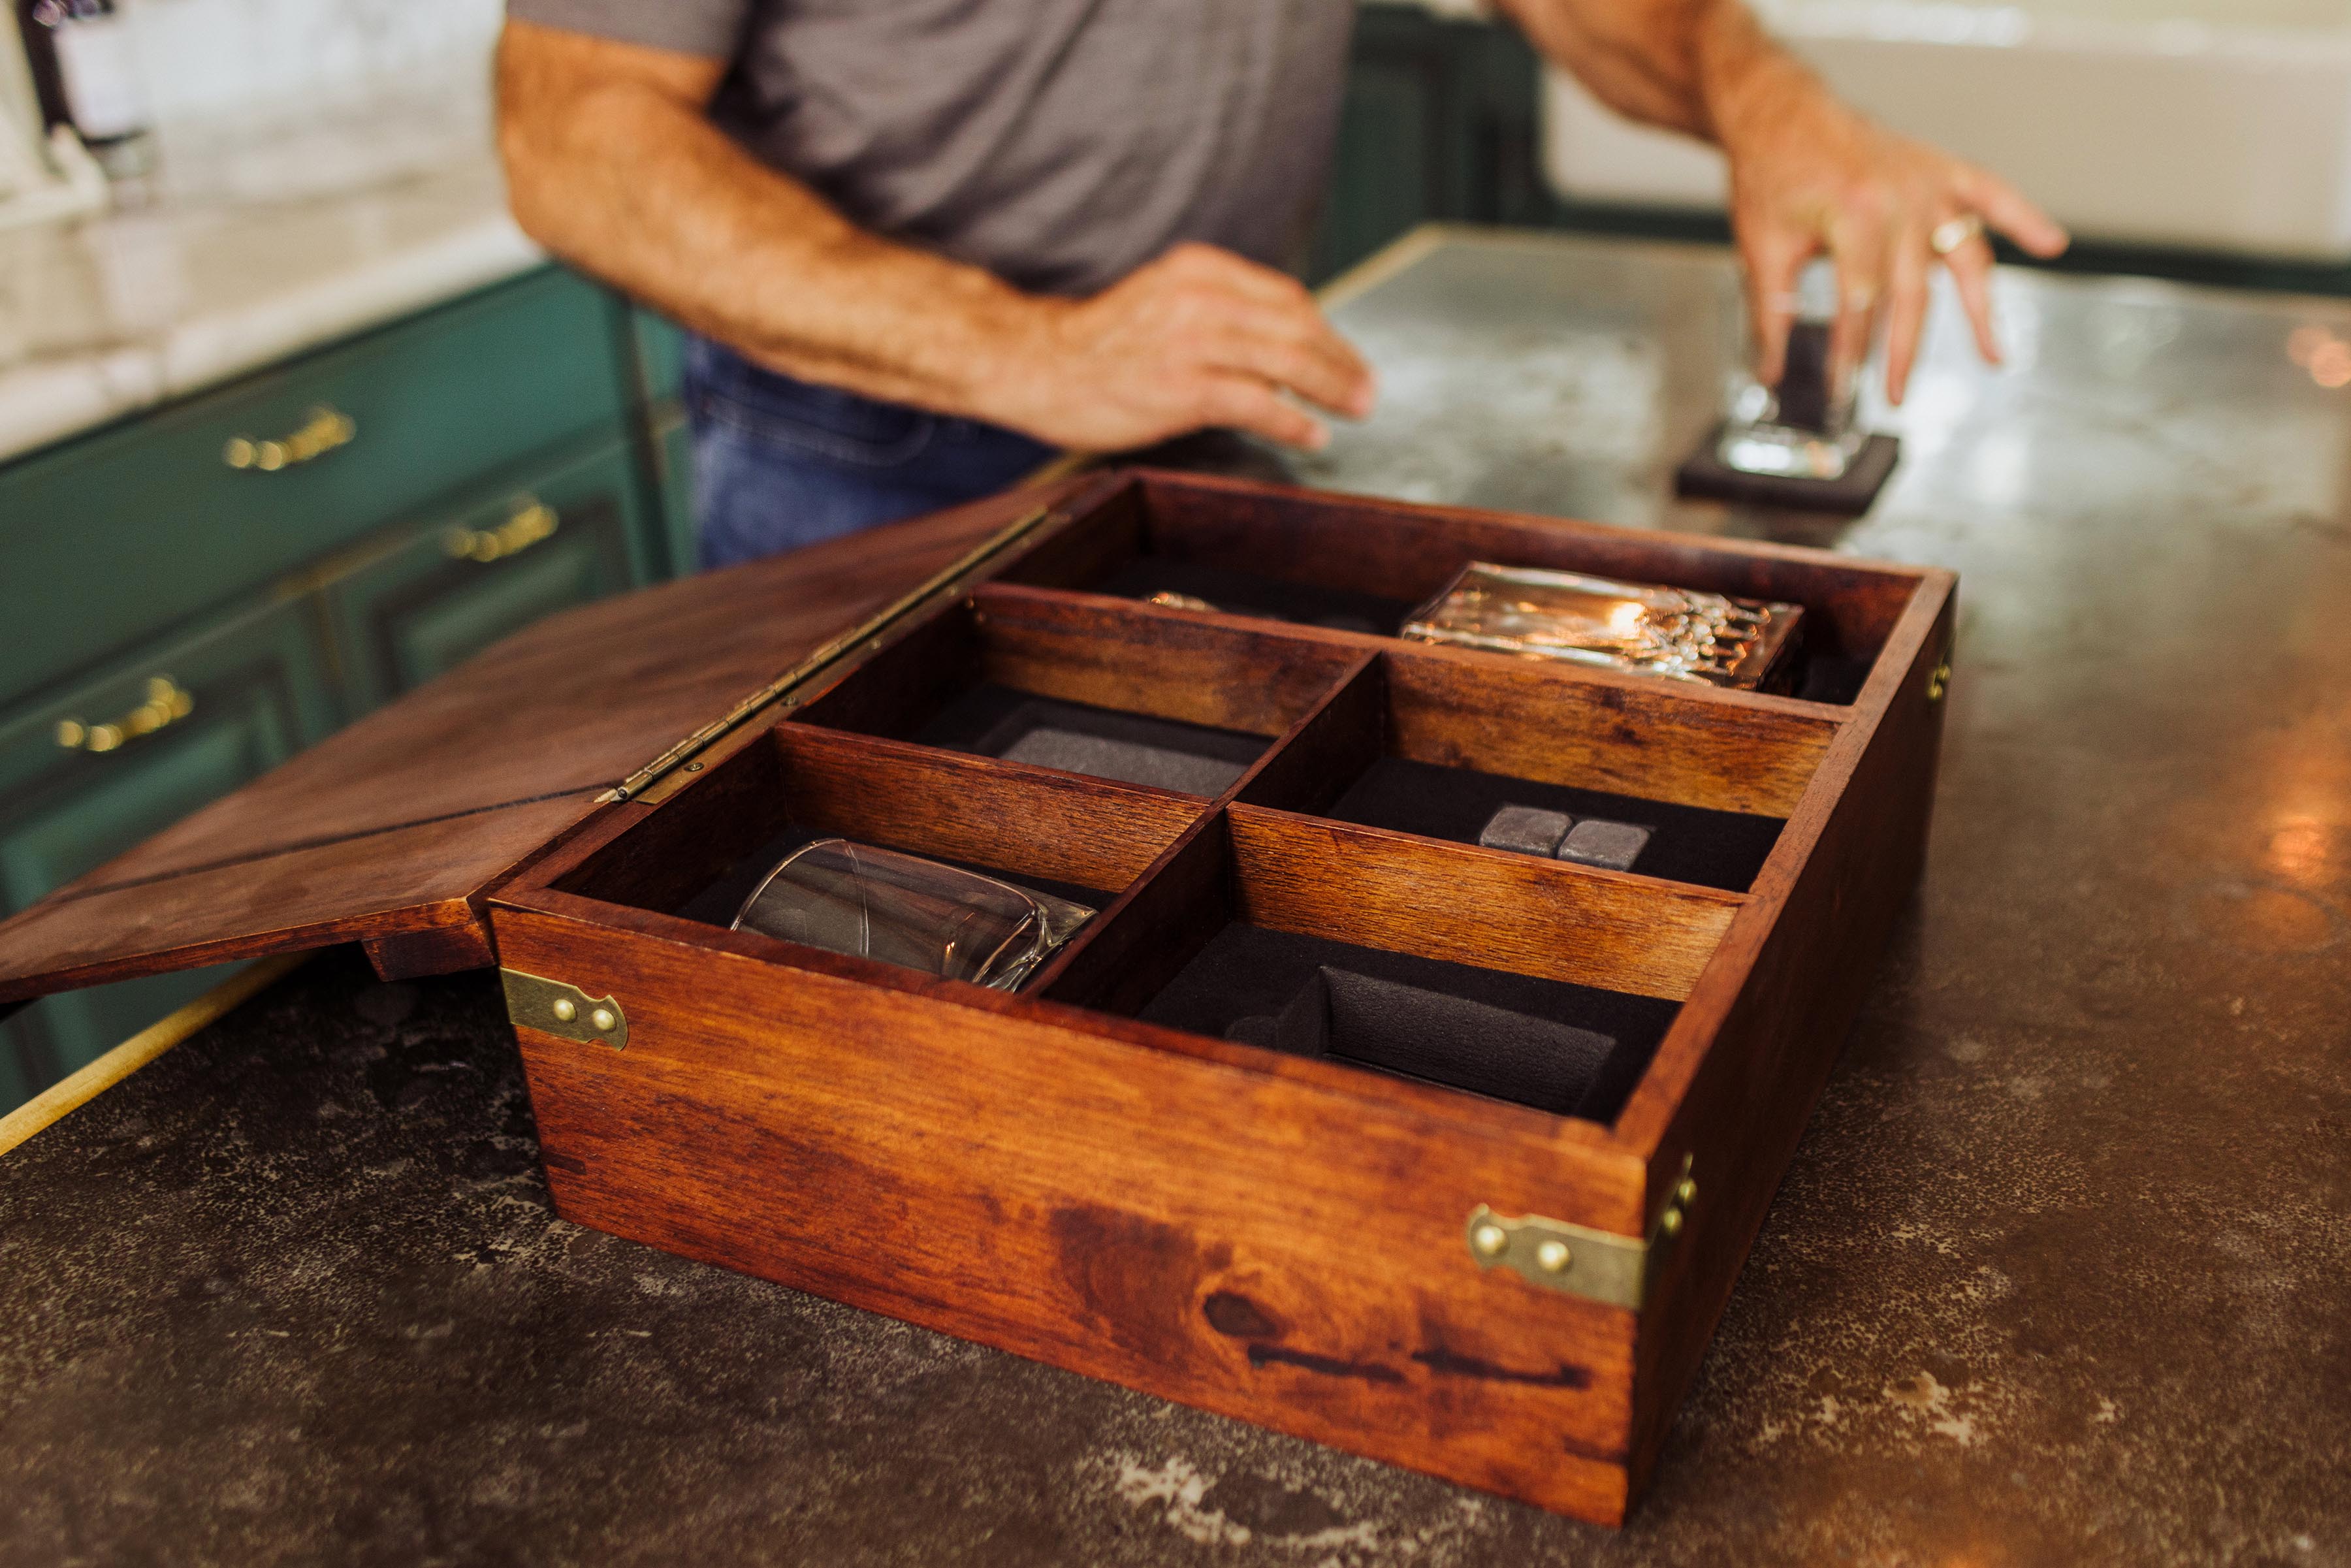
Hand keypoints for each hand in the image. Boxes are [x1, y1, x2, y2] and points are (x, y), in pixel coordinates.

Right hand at [987, 243, 1376, 451]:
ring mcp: (1190, 340)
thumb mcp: (1164, 302)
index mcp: (1198, 269)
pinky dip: (1291, 420)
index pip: (1286, 296)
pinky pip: (1256, 402)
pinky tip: (1312, 435)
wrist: (1036, 363)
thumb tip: (1281, 349)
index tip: (1346, 358)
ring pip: (1286, 360)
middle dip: (1340, 360)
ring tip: (1356, 408)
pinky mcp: (1180, 386)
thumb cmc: (1100, 344)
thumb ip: (1219, 313)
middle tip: (1366, 389)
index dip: (1326, 331)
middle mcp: (1199, 296)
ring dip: (1332, 387)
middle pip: (1296, 325)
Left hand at [1721, 81, 2068, 403]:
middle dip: (1902, 350)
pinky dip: (2023, 217)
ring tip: (1992, 356)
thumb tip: (1769, 370)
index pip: (1860, 302)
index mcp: (1853, 215)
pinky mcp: (1942, 170)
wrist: (1783, 114)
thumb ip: (1771, 312)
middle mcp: (1901, 199)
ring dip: (1980, 310)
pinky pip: (1992, 194)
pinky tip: (2050, 243)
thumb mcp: (1761, 247)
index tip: (1843, 386)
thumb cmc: (1772, 174)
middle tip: (1895, 394)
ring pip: (1963, 256)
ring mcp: (1928, 184)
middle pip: (1913, 292)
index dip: (1850, 350)